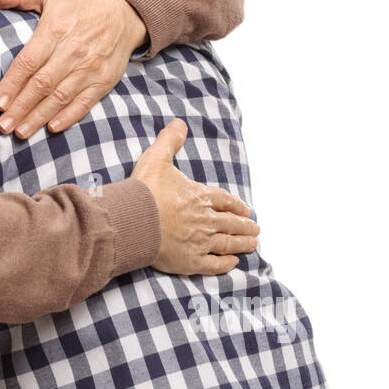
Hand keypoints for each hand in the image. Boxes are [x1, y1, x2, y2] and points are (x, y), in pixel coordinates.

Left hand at [0, 0, 147, 137]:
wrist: (122, 15)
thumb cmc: (76, 8)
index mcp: (55, 30)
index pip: (29, 61)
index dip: (12, 84)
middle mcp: (73, 51)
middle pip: (42, 84)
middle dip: (21, 107)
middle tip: (3, 126)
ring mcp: (90, 68)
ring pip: (61, 97)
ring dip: (39, 117)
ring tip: (21, 132)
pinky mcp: (104, 81)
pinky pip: (85, 103)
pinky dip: (69, 117)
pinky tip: (52, 127)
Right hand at [130, 119, 260, 275]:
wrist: (132, 219)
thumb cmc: (145, 190)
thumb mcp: (157, 158)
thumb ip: (170, 141)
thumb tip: (179, 124)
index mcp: (200, 196)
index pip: (225, 201)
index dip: (237, 205)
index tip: (246, 210)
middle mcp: (205, 220)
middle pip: (231, 223)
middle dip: (245, 226)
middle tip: (256, 229)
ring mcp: (200, 242)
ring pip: (227, 244)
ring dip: (242, 244)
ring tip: (253, 245)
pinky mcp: (190, 261)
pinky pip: (213, 265)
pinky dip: (225, 265)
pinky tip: (232, 264)